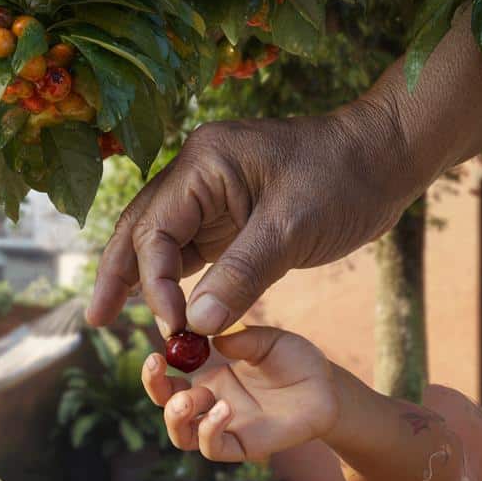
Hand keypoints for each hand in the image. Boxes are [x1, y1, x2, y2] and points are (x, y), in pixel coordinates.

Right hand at [87, 104, 407, 335]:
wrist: (386, 156)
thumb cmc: (344, 179)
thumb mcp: (292, 228)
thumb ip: (241, 274)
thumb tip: (195, 324)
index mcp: (203, 164)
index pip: (157, 229)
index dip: (156, 281)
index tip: (175, 324)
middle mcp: (198, 176)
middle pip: (142, 229)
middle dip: (118, 274)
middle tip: (95, 319)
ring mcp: (214, 195)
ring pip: (163, 241)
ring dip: (143, 280)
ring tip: (114, 316)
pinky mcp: (234, 216)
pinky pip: (194, 249)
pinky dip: (177, 278)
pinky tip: (167, 306)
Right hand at [141, 327, 337, 461]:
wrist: (328, 388)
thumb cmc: (296, 361)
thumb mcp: (268, 340)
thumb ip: (242, 339)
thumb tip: (213, 340)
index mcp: (210, 378)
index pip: (169, 380)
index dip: (155, 372)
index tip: (155, 353)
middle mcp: (212, 404)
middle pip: (168, 408)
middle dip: (157, 390)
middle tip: (163, 369)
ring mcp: (227, 426)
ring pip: (184, 436)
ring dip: (177, 417)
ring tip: (191, 399)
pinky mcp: (245, 445)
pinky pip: (215, 448)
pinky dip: (210, 431)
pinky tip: (223, 408)